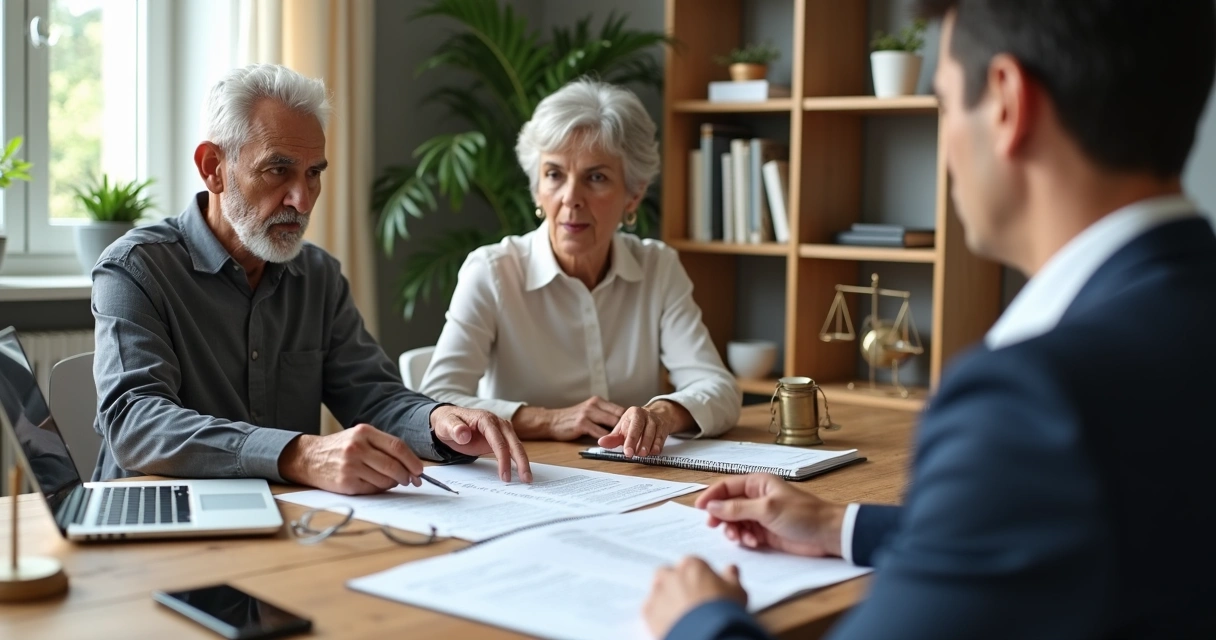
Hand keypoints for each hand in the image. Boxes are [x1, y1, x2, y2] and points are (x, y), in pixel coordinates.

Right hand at [277, 424, 423, 494]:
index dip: (412, 460)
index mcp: (364, 432)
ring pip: (385, 480)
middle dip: (407, 475)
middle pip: (393, 465)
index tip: (420, 470)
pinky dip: (379, 489)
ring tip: (390, 481)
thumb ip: (383, 447)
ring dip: (393, 483)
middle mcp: (357, 447)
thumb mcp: (360, 437)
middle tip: (411, 480)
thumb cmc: (341, 447)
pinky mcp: (346, 482)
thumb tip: (410, 466)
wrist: (310, 458)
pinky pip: (373, 489)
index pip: (397, 446)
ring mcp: (351, 466)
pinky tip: (374, 484)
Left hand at [430, 405, 532, 482]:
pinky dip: (517, 461)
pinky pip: (512, 450)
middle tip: (526, 479)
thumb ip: (454, 429)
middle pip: (513, 443)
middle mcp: (498, 423)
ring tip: (527, 479)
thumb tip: (464, 435)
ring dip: (522, 462)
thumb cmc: (448, 423)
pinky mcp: (502, 438)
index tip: (504, 475)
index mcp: (486, 419)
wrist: (450, 422)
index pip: (498, 441)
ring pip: (516, 447)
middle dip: (521, 461)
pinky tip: (520, 472)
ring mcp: (502, 431)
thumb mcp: (446, 425)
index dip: (503, 458)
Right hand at [512, 396, 625, 440]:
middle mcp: (594, 405)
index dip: (630, 421)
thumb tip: (621, 427)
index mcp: (598, 401)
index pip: (620, 410)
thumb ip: (603, 416)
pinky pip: (600, 433)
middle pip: (619, 416)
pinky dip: (608, 441)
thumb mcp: (589, 412)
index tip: (637, 432)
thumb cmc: (571, 420)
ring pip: (612, 424)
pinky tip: (613, 447)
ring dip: (620, 435)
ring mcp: (588, 413)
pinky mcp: (582, 424)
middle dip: (628, 428)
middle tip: (636, 440)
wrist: (551, 421)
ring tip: (628, 445)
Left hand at [597, 400, 692, 457]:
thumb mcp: (623, 428)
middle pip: (644, 430)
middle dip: (640, 443)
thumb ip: (612, 437)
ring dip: (649, 446)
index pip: (632, 427)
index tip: (627, 451)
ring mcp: (657, 422)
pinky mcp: (664, 429)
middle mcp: (647, 416)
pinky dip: (658, 446)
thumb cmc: (636, 423)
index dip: (630, 440)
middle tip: (635, 454)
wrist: (657, 414)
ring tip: (643, 454)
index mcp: (634, 413)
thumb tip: (601, 443)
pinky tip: (653, 452)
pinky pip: (662, 438)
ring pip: (655, 434)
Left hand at [643, 557, 746, 638]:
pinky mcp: (649, 612)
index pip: (693, 564)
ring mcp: (658, 593)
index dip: (700, 577)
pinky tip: (671, 621)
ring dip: (665, 596)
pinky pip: (649, 609)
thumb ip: (731, 577)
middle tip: (690, 599)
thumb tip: (731, 570)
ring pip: (657, 590)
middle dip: (677, 583)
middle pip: (670, 573)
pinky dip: (657, 613)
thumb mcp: (737, 591)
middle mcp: (672, 575)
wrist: (708, 634)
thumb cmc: (723, 611)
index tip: (705, 587)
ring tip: (680, 612)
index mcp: (692, 565)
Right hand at [695, 473, 845, 557]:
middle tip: (716, 527)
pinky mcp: (765, 532)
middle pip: (727, 505)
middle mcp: (756, 498)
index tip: (700, 508)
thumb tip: (712, 505)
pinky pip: (745, 534)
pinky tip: (752, 543)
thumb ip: (737, 508)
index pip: (726, 486)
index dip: (711, 496)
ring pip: (734, 522)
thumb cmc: (804, 515)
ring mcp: (760, 515)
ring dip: (733, 530)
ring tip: (740, 538)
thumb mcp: (767, 509)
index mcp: (758, 483)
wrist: (827, 534)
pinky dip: (744, 539)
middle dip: (721, 516)